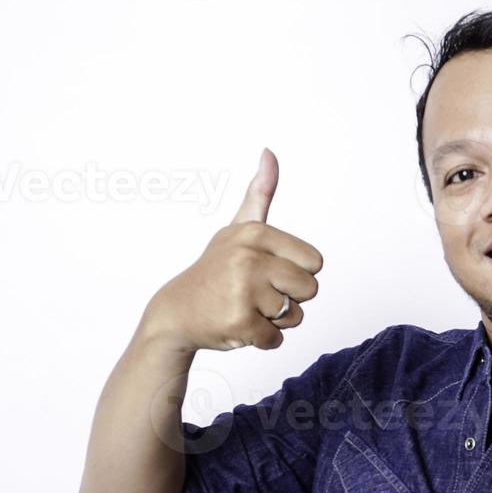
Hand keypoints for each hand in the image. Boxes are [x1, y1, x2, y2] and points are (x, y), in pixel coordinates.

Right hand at [142, 148, 322, 352]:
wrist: (176, 312)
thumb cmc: (215, 270)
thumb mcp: (237, 228)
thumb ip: (259, 194)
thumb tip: (269, 152)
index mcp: (255, 233)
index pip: (315, 263)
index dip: (296, 273)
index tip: (268, 271)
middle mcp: (249, 258)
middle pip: (310, 289)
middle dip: (289, 298)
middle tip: (256, 294)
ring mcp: (243, 291)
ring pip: (295, 316)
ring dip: (275, 320)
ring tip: (245, 308)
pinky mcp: (240, 324)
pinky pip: (277, 339)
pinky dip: (262, 340)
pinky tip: (238, 326)